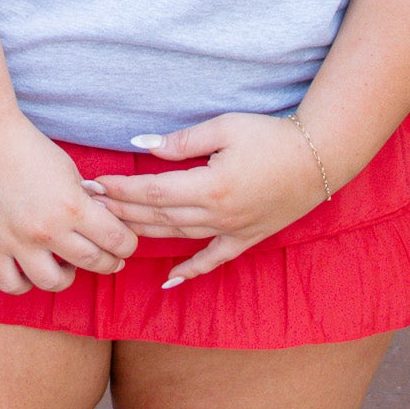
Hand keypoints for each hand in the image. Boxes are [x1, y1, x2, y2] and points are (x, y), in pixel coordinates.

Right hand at [0, 112, 139, 295]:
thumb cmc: (27, 147)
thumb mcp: (68, 169)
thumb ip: (83, 200)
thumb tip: (98, 221)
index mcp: (72, 206)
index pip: (115, 239)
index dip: (127, 244)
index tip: (126, 243)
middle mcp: (47, 230)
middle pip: (92, 262)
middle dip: (109, 262)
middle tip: (110, 258)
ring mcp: (16, 242)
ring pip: (53, 282)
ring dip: (68, 277)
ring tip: (68, 266)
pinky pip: (11, 283)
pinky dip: (25, 283)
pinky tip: (31, 270)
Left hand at [91, 112, 330, 285]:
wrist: (318, 157)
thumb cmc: (270, 135)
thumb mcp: (224, 127)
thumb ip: (182, 141)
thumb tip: (142, 146)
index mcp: (211, 186)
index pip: (154, 192)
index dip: (122, 189)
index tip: (96, 184)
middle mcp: (218, 215)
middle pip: (159, 217)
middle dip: (122, 211)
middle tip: (91, 207)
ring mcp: (232, 231)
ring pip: (177, 237)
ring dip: (143, 233)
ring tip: (112, 228)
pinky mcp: (246, 238)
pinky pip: (213, 260)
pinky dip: (190, 271)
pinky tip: (169, 281)